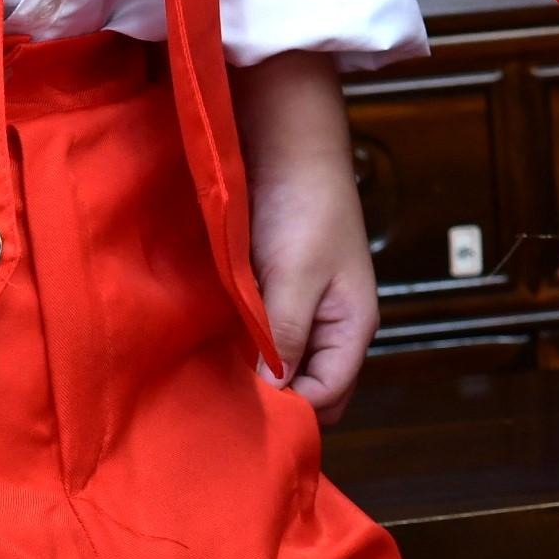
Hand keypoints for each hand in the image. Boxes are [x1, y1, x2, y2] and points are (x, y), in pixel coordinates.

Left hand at [235, 52, 378, 422]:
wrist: (287, 143)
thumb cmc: (304, 207)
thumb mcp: (296, 276)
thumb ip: (286, 338)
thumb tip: (273, 396)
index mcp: (352, 327)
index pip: (327, 399)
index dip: (288, 412)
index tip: (239, 416)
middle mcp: (330, 326)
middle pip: (308, 390)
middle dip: (272, 402)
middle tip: (221, 405)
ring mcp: (301, 309)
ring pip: (281, 366)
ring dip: (251, 374)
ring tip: (208, 381)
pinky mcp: (273, 292)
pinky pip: (259, 337)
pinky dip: (238, 347)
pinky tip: (206, 348)